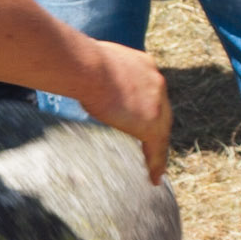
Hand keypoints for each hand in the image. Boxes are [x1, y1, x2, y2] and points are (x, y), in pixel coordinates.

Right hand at [82, 40, 172, 184]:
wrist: (89, 67)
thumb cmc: (81, 62)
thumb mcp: (95, 63)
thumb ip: (97, 73)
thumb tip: (78, 76)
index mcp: (144, 65)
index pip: (151, 91)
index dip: (147, 105)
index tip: (141, 116)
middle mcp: (156, 82)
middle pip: (162, 111)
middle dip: (157, 128)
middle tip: (152, 145)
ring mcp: (157, 103)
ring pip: (162, 131)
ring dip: (158, 148)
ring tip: (156, 167)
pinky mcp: (151, 123)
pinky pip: (157, 147)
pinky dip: (156, 163)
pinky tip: (154, 177)